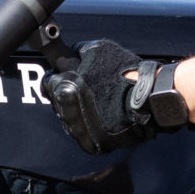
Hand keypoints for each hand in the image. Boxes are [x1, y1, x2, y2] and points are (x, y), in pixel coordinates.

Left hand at [49, 39, 174, 153]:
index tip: (62, 76)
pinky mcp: (92, 144)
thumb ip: (77, 52)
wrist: (147, 99)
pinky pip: (85, 134)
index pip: (48, 83)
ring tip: (101, 102)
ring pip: (71, 119)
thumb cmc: (124, 73)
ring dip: (80, 111)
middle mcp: (67, 112)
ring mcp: (79, 130)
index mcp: (64, 89)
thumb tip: (70, 53)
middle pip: (59, 102)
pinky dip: (92, 126)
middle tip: (89, 88)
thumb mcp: (97, 49)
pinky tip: (105, 115)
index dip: (56, 77)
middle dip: (70, 94)